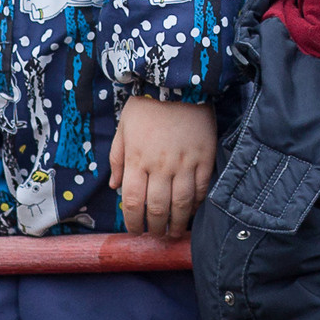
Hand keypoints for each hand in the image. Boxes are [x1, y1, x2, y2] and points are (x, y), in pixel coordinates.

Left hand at [111, 94, 216, 238]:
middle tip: (157, 236)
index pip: (133, 203)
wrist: (178, 83)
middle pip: (157, 208)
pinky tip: (193, 211)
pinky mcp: (205, 158)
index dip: (133, 223)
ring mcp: (185, 163)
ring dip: (178, 223)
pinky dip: (197, 204)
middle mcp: (160, 166)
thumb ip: (117, 159)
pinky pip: (202, 188)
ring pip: (182, 204)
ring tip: (175, 232)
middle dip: (156, 228)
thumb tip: (114, 187)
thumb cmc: (146, 106)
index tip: (135, 231)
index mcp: (137, 160)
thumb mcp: (123, 129)